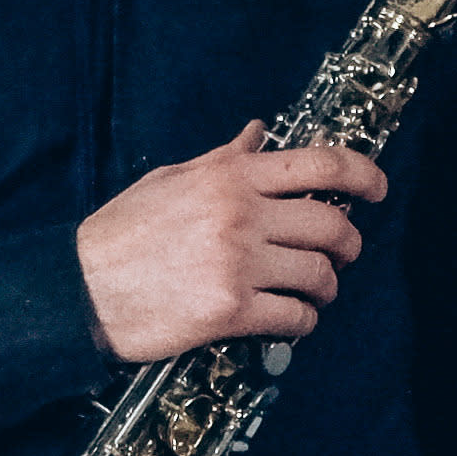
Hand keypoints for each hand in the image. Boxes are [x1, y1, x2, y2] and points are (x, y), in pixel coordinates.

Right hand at [76, 125, 386, 362]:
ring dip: (327, 287)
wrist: (78, 289)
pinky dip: (303, 322)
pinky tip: (290, 320)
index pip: (319, 164)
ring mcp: (239, 264)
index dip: (363, 174)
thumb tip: (259, 133)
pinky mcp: (231, 311)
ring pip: (321, 275)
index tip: (378, 188)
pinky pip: (295, 318)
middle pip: (332, 225)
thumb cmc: (120, 234)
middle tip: (343, 254)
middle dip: (349, 244)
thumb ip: (221, 159)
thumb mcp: (169, 179)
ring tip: (315, 292)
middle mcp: (241, 215)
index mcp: (230, 178)